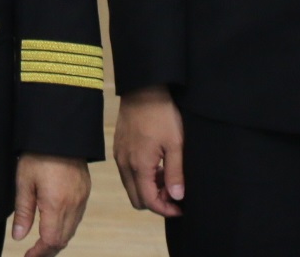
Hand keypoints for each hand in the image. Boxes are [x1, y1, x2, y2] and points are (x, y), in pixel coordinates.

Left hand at [12, 154, 89, 255]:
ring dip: (57, 240)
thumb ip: (23, 212)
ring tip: (41, 243)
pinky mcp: (85, 191)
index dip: (39, 253)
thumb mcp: (24, 182)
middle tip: (33, 253)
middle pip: (63, 239)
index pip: (51, 241)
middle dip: (48, 250)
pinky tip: (54, 224)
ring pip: (71, 230)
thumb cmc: (38, 155)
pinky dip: (66, 227)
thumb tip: (19, 238)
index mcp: (56, 204)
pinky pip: (77, 217)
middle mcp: (73, 205)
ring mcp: (82, 198)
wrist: (59, 133)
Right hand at [114, 85, 185, 216]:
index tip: (181, 207)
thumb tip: (177, 197)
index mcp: (139, 165)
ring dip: (149, 189)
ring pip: (131, 187)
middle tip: (174, 192)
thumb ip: (175, 173)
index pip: (149, 201)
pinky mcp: (118, 148)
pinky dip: (141, 177)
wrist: (143, 90)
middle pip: (137, 199)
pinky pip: (127, 173)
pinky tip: (156, 165)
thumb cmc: (162, 115)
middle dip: (156, 202)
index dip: (166, 209)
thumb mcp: (176, 144)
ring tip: (167, 176)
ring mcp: (119, 156)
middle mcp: (125, 164)